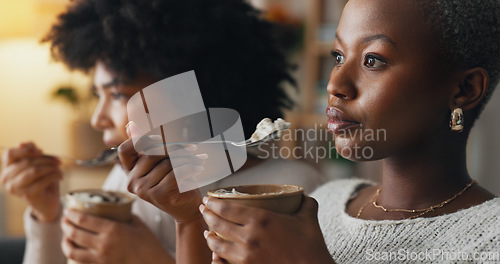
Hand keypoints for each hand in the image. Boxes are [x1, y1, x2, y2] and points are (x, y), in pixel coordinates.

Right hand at [1, 142, 61, 221]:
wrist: (47, 202)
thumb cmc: (41, 180)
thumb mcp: (36, 164)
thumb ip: (30, 152)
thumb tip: (21, 143)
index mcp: (7, 169)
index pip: (10, 154)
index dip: (26, 150)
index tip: (41, 151)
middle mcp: (7, 179)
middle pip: (27, 162)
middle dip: (46, 159)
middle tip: (58, 161)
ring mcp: (16, 188)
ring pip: (35, 170)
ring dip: (51, 167)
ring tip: (59, 168)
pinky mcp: (28, 194)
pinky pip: (44, 180)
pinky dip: (55, 175)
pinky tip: (61, 176)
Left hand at [61, 209, 173, 263]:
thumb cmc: (149, 244)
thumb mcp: (138, 224)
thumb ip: (124, 216)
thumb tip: (114, 208)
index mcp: (113, 230)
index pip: (84, 220)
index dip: (72, 214)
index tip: (67, 209)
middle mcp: (104, 244)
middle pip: (75, 233)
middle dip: (65, 225)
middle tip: (64, 219)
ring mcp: (101, 258)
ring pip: (72, 250)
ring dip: (65, 241)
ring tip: (66, 235)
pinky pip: (81, 260)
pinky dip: (74, 253)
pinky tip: (74, 248)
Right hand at [118, 138, 204, 222]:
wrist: (187, 208)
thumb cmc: (176, 182)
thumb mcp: (162, 162)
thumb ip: (148, 146)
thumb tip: (131, 126)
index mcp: (130, 171)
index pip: (125, 150)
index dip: (141, 140)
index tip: (162, 139)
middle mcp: (132, 181)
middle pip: (151, 152)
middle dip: (174, 148)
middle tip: (192, 148)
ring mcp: (143, 190)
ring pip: (167, 162)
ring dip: (187, 159)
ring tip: (198, 160)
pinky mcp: (158, 195)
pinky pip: (176, 172)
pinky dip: (190, 168)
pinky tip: (198, 168)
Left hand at [200, 195, 333, 263]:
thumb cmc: (311, 247)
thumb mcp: (308, 219)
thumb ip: (306, 203)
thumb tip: (303, 195)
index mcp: (261, 219)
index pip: (227, 208)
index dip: (214, 203)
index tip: (208, 199)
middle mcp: (249, 236)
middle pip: (218, 224)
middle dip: (207, 215)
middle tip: (203, 210)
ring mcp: (246, 255)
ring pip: (217, 245)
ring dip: (209, 237)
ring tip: (207, 232)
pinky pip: (224, 262)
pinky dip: (216, 257)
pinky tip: (215, 254)